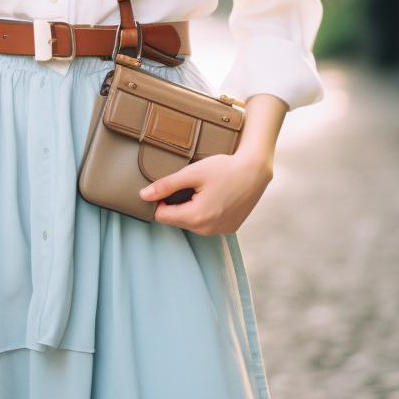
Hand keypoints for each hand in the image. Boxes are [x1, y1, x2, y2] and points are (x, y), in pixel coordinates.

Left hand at [139, 92, 286, 234]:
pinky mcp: (229, 228)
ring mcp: (220, 231)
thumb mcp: (192, 173)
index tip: (170, 186)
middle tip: (190, 185)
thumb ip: (166, 185)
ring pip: (191, 223)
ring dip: (191, 208)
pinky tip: (215, 196)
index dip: (161, 200)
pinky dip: (206, 212)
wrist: (255, 170)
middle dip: (176, 204)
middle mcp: (208, 230)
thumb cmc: (224, 168)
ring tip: (204, 189)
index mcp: (196, 217)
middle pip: (176, 220)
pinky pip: (207, 224)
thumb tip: (143, 195)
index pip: (161, 216)